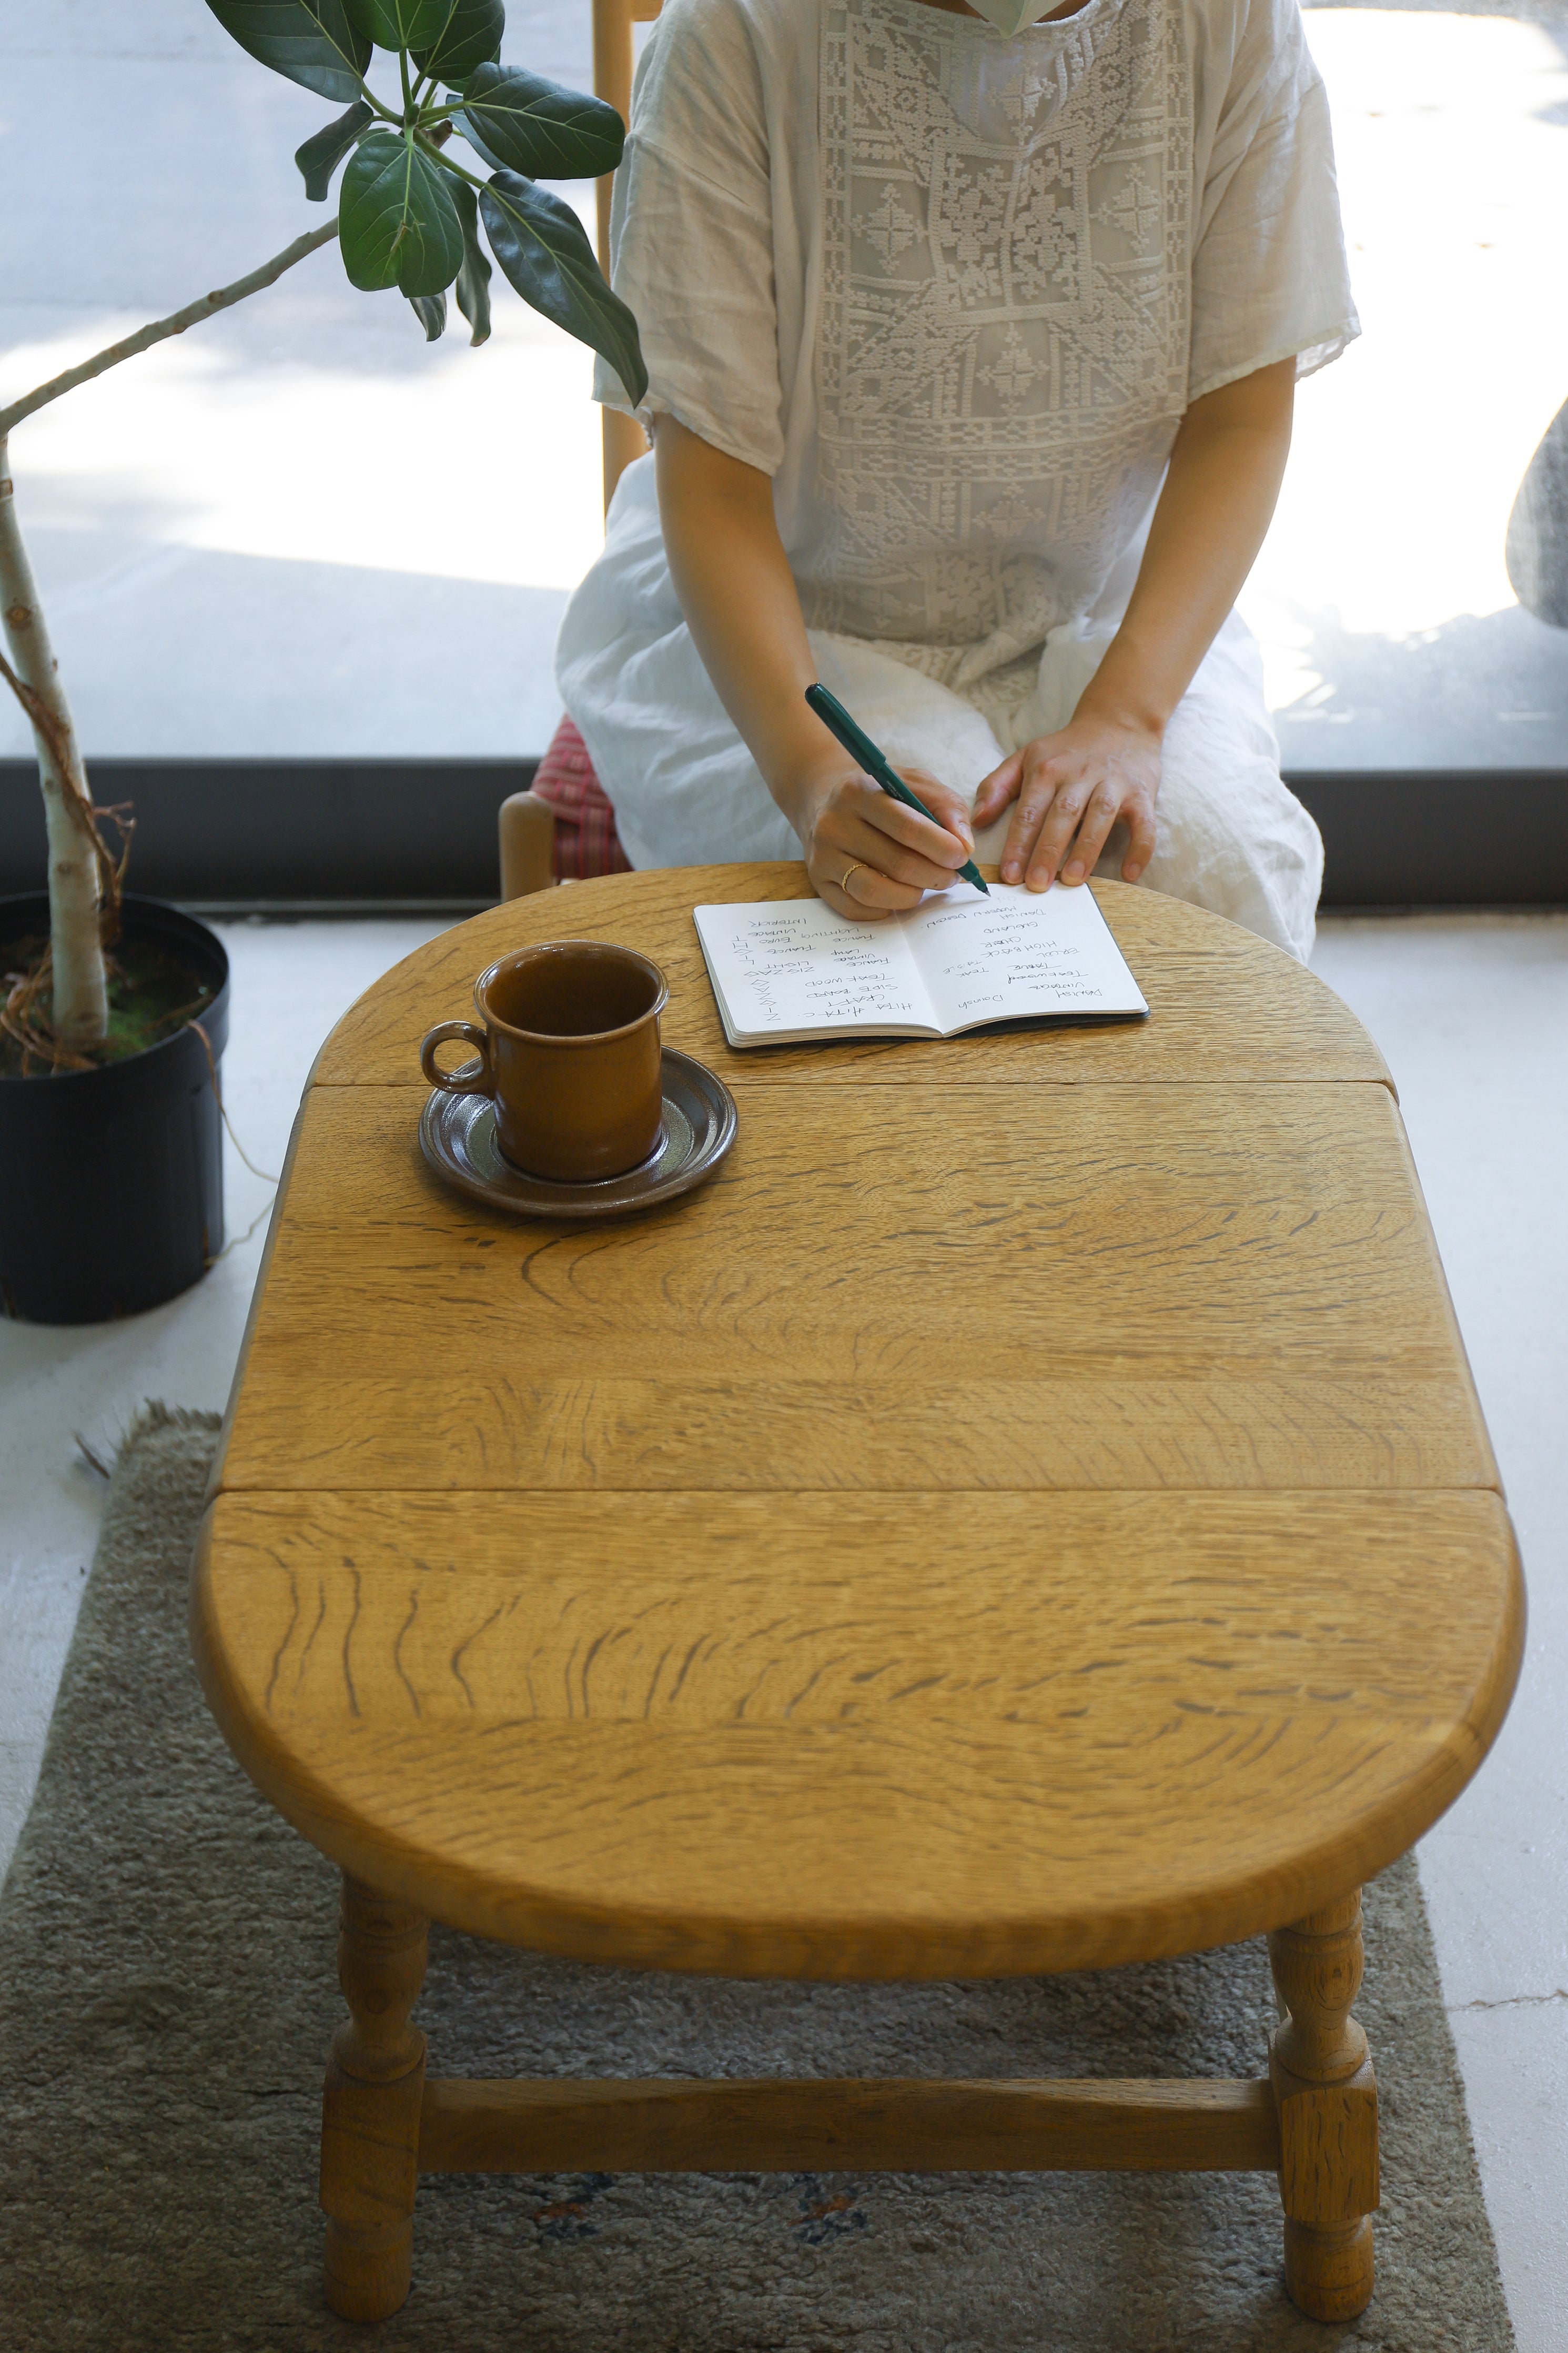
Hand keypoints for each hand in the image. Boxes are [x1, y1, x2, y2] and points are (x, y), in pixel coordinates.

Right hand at [793, 756, 975, 921]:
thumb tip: (964, 846)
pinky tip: (896, 892)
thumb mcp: (914, 783)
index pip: (907, 827)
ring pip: (875, 891)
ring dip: (912, 896)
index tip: (962, 857)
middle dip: (935, 875)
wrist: (825, 800)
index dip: (942, 847)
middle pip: (897, 864)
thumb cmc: (881, 795)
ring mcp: (823, 856)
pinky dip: (886, 907)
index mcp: (860, 791)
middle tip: (952, 875)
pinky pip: (857, 909)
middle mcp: (835, 823)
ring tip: (925, 885)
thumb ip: (945, 806)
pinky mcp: (818, 882)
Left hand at [972, 715, 1159, 890]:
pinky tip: (1130, 874)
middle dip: (1048, 850)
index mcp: (1047, 769)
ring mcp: (1113, 783)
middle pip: (1062, 815)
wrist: (1119, 722)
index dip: (1018, 844)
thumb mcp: (1026, 757)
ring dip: (1087, 849)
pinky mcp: (1142, 793)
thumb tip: (976, 820)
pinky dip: (1140, 848)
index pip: (1029, 811)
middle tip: (1037, 884)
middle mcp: (1080, 775)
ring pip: (1100, 816)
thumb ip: (997, 786)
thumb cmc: (1066, 750)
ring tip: (1072, 880)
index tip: (1010, 875)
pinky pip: (1145, 823)